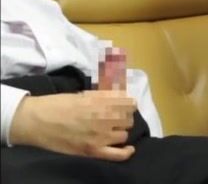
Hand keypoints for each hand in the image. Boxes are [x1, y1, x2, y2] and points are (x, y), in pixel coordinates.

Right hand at [9, 46, 135, 161]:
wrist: (35, 121)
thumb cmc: (56, 104)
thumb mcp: (83, 95)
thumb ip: (102, 96)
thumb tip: (118, 95)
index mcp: (102, 102)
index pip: (129, 104)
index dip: (129, 104)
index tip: (125, 105)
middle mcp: (104, 118)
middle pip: (128, 119)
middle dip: (124, 117)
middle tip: (116, 118)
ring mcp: (99, 136)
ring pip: (124, 135)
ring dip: (120, 131)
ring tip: (112, 130)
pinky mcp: (92, 150)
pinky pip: (117, 155)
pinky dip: (126, 152)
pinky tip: (128, 148)